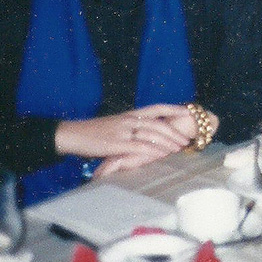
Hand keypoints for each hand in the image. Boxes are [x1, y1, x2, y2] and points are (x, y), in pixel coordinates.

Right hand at [54, 104, 195, 162]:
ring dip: (168, 142)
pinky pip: (140, 146)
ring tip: (179, 148)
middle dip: (175, 132)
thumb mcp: (116, 124)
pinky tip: (162, 154)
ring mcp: (124, 131)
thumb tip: (146, 132)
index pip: (157, 107)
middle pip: (159, 123)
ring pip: (153, 134)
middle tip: (186, 140)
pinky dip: (153, 150)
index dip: (173, 109)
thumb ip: (131, 126)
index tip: (188, 112)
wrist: (73, 134)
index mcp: (130, 113)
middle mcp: (130, 119)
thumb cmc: (94, 132)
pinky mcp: (117, 144)